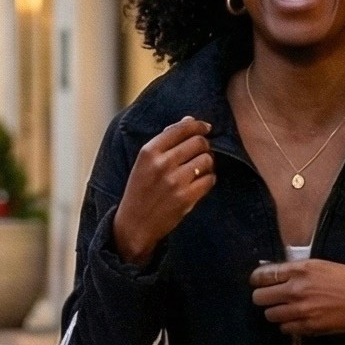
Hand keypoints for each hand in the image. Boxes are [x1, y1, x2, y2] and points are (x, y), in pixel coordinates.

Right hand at [112, 118, 215, 264]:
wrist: (134, 224)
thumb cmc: (140, 190)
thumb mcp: (144, 162)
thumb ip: (166, 140)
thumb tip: (190, 120)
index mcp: (149, 151)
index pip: (182, 129)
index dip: (199, 126)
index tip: (206, 128)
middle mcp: (162, 164)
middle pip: (198, 142)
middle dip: (204, 146)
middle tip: (201, 153)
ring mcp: (175, 181)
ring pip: (207, 160)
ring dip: (207, 164)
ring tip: (198, 170)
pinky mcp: (186, 198)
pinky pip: (210, 179)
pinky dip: (208, 180)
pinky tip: (199, 183)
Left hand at [249, 257, 344, 335]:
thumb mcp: (320, 265)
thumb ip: (295, 269)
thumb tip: (274, 273)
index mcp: (299, 270)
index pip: (262, 276)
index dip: (257, 280)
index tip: (258, 282)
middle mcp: (295, 290)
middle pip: (259, 298)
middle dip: (263, 297)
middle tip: (271, 297)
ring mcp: (300, 310)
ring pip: (269, 315)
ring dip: (275, 312)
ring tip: (286, 309)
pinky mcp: (306, 326)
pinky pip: (284, 328)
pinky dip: (287, 324)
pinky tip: (297, 318)